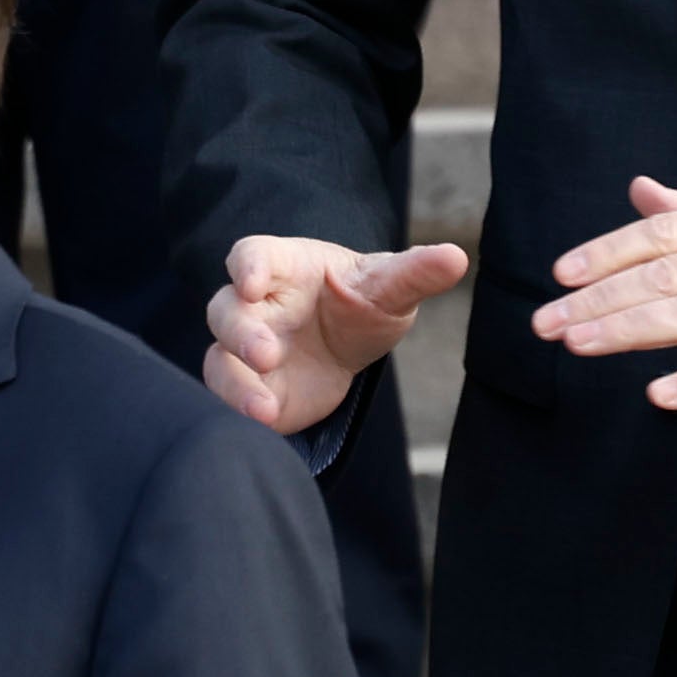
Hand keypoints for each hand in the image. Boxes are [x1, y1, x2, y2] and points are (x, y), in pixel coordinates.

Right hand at [198, 237, 468, 435]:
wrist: (348, 346)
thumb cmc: (361, 303)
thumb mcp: (390, 288)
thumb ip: (415, 273)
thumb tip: (457, 256)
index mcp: (281, 266)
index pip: (252, 255)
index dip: (248, 267)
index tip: (253, 283)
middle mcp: (255, 305)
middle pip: (226, 308)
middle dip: (240, 331)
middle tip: (266, 353)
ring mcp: (245, 347)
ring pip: (219, 356)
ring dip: (234, 380)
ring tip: (262, 406)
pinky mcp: (249, 386)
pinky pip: (229, 395)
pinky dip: (240, 407)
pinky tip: (266, 421)